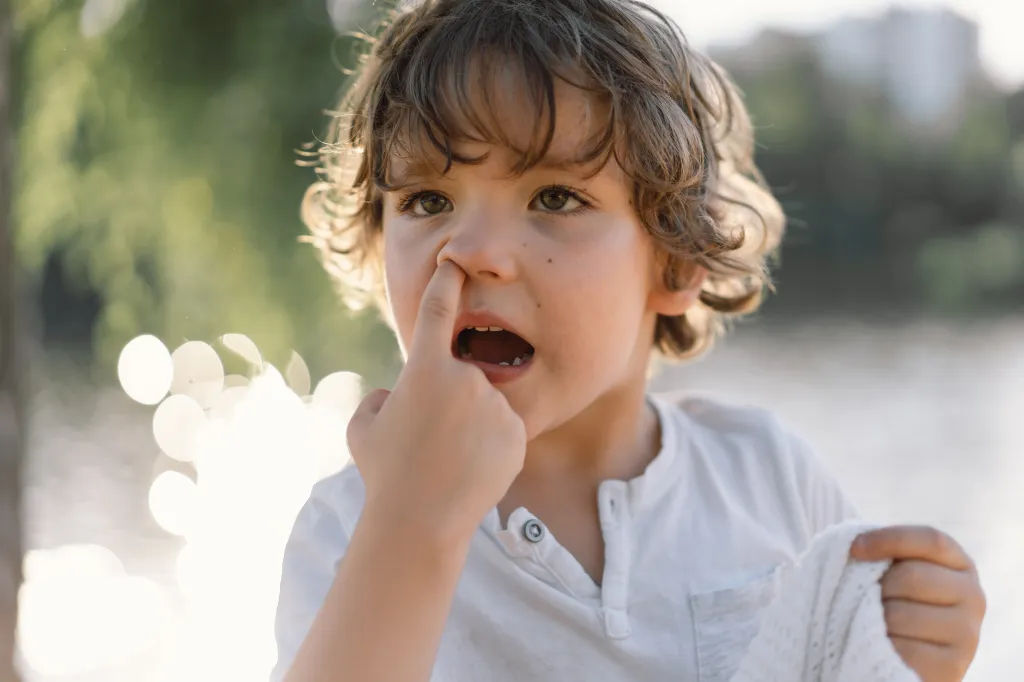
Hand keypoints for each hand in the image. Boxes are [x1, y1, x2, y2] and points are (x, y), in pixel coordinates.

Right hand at [346, 260, 526, 542]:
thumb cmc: (384, 473)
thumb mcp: (364, 428)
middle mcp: (467, 378)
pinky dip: (490, 445)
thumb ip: (380, 399)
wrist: (421, 522)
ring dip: (469, 425)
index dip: (447, 282)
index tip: (456, 264)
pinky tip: (471, 470)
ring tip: (449, 461)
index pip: (438, 310)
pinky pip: (503, 429)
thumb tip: (396, 395)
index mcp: (426, 368)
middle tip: (430, 441)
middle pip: (461, 376)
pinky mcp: (517, 433)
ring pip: (484, 405)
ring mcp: (496, 405)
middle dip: (448, 400)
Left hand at [851, 525, 985, 681]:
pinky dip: (882, 646)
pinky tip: (884, 646)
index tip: (855, 548)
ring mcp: (967, 633)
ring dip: (875, 619)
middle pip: (912, 576)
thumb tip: (856, 546)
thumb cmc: (892, 602)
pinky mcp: (952, 666)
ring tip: (877, 624)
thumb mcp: (894, 571)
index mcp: (959, 564)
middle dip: (878, 587)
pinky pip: (904, 649)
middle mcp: (973, 596)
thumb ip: (886, 555)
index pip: (930, 540)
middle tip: (870, 600)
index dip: (890, 539)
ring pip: (901, 614)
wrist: (903, 657)